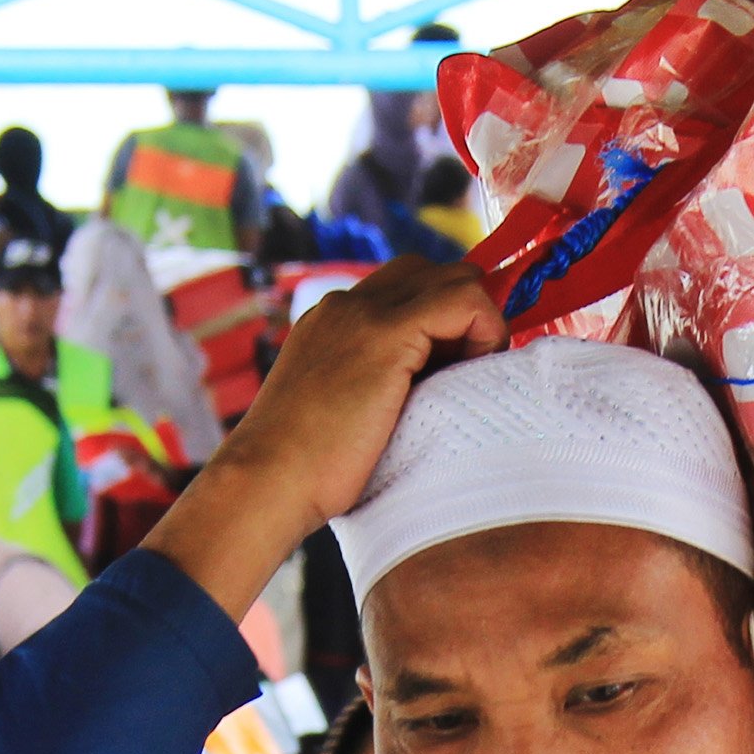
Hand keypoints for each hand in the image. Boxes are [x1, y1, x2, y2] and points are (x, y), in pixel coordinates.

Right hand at [143, 257, 504, 617]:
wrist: (267, 480)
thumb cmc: (303, 473)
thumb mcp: (341, 415)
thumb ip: (375, 388)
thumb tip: (426, 391)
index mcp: (333, 322)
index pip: (407, 289)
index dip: (442, 323)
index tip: (450, 371)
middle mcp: (346, 306)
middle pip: (433, 273)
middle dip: (464, 315)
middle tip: (465, 373)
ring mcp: (362, 313)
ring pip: (455, 278)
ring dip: (479, 323)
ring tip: (468, 376)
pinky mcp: (385, 334)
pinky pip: (465, 301)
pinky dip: (486, 330)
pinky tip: (472, 373)